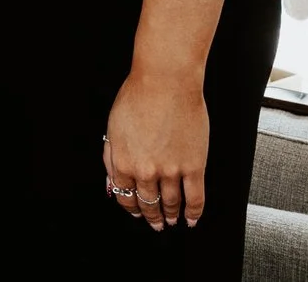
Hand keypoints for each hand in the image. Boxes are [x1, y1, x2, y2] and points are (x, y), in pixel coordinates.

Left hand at [104, 67, 208, 231]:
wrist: (165, 83)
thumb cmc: (137, 98)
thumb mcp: (112, 128)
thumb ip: (111, 158)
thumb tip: (112, 182)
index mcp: (123, 161)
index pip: (125, 196)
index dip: (131, 207)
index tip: (136, 212)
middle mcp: (146, 170)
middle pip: (149, 203)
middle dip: (151, 216)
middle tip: (155, 223)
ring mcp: (171, 171)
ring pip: (171, 204)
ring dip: (171, 216)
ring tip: (172, 221)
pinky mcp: (194, 167)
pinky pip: (195, 198)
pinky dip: (194, 213)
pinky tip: (191, 219)